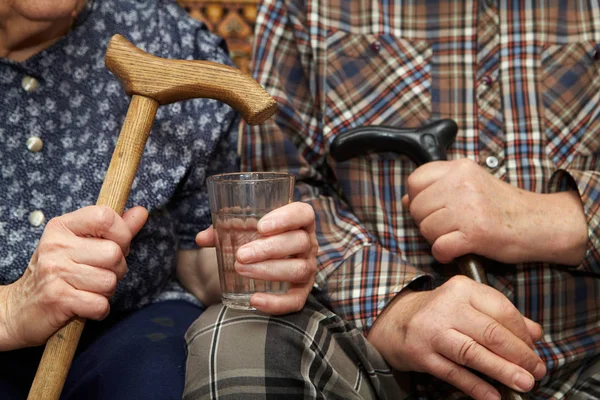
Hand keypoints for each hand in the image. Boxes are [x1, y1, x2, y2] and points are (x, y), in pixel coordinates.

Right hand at [0, 205, 147, 349]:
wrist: (19, 309)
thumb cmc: (59, 273)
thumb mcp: (82, 244)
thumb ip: (115, 229)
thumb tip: (142, 211)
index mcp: (63, 226)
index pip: (106, 217)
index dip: (121, 235)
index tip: (115, 246)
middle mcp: (56, 245)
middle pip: (114, 254)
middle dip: (117, 269)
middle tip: (99, 274)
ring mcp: (55, 271)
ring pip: (110, 281)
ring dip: (107, 291)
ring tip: (88, 289)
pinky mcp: (57, 298)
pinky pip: (100, 304)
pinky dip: (99, 309)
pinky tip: (85, 305)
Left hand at [195, 201, 316, 314]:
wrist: (265, 261)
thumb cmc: (256, 238)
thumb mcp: (242, 229)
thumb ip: (223, 229)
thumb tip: (202, 238)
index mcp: (298, 221)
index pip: (304, 213)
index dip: (286, 218)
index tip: (261, 226)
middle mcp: (308, 243)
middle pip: (299, 242)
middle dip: (269, 249)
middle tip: (241, 254)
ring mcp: (307, 267)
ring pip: (298, 269)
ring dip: (269, 270)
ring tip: (241, 269)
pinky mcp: (302, 291)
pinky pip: (296, 300)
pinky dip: (276, 303)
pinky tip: (255, 300)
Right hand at [367, 276, 545, 399]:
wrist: (394, 321)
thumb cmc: (438, 313)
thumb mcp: (468, 304)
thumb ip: (501, 315)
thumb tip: (535, 333)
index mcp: (462, 289)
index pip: (502, 310)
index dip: (523, 334)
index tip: (534, 351)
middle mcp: (446, 307)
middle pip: (490, 333)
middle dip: (519, 355)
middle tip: (537, 370)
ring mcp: (432, 331)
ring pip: (473, 353)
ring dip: (502, 371)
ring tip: (524, 383)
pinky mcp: (421, 354)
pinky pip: (453, 373)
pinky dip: (476, 386)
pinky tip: (494, 396)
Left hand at [402, 158, 586, 264]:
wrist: (540, 223)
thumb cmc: (503, 207)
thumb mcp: (471, 184)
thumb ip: (439, 188)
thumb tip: (405, 200)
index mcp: (460, 168)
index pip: (415, 181)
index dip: (417, 198)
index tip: (432, 208)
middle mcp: (462, 184)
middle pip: (416, 208)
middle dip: (426, 222)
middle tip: (448, 226)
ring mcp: (468, 208)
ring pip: (426, 229)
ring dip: (437, 239)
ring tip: (457, 236)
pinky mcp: (475, 233)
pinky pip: (439, 248)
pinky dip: (445, 254)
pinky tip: (458, 250)